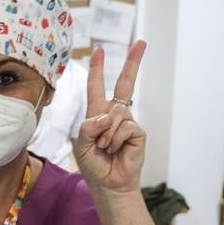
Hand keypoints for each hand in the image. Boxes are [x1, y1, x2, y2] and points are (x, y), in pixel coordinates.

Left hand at [73, 40, 146, 194]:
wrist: (107, 183)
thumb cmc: (93, 163)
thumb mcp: (81, 143)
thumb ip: (89, 126)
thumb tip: (108, 114)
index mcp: (97, 113)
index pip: (97, 85)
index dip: (97, 68)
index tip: (99, 50)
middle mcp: (114, 113)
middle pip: (125, 83)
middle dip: (133, 62)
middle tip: (142, 41)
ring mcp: (128, 122)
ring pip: (116, 113)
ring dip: (106, 134)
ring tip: (106, 148)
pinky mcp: (138, 132)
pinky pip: (125, 126)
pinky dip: (116, 139)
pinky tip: (116, 150)